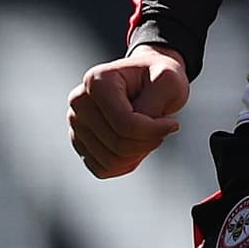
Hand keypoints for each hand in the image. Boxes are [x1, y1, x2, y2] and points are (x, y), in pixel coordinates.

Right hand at [68, 44, 192, 178]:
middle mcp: (79, 102)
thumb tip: (138, 134)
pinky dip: (125, 164)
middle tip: (161, 129)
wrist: (145, 81)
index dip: (154, 131)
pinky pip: (103, 169)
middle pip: (118, 144)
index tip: (172, 124)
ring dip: (138, 154)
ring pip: (111, 161)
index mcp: (97, 81)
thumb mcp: (169, 81)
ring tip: (148, 135)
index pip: (125, 123)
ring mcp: (75, 124)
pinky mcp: (79, 143)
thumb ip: (154, 105)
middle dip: (148, 142)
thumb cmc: (157, 77)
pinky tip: (135, 145)